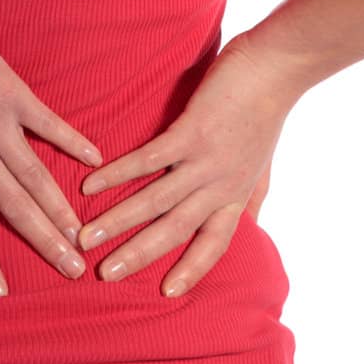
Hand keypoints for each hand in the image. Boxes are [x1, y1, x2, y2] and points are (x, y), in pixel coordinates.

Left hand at [0, 0, 101, 296]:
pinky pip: (48, 122)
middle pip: (16, 206)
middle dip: (45, 241)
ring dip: (61, 205)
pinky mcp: (12, 91)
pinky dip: (72, 140)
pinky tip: (95, 158)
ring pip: (37, 173)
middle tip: (72, 269)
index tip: (1, 291)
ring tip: (84, 232)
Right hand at [75, 40, 295, 295]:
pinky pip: (149, 160)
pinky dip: (119, 174)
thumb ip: (253, 198)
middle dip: (137, 255)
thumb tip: (253, 225)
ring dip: (119, 221)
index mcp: (236, 196)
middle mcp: (220, 186)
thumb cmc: (267, 112)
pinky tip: (92, 183)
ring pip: (157, 201)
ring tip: (87, 237)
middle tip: (103, 275)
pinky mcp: (191, 132)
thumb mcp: (265, 166)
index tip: (166, 294)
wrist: (276, 69)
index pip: (213, 245)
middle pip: (175, 231)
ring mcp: (205, 160)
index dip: (191, 270)